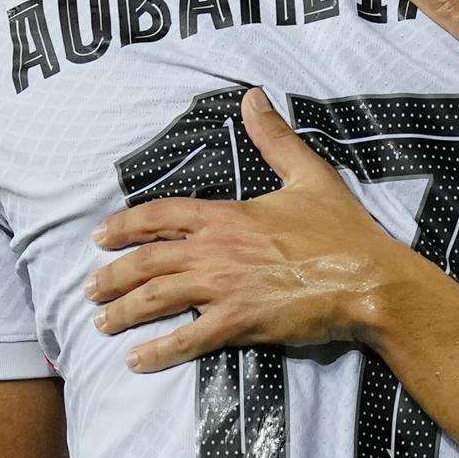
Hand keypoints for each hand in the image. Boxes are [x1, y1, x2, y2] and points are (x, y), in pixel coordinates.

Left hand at [86, 88, 423, 371]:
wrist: (368, 279)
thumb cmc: (341, 229)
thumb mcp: (308, 174)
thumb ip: (274, 138)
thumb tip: (253, 97)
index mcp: (227, 214)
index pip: (162, 215)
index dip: (126, 226)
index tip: (101, 237)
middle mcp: (217, 250)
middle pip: (148, 261)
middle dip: (113, 275)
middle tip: (91, 288)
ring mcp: (225, 288)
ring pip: (158, 298)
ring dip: (124, 312)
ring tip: (101, 323)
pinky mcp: (240, 323)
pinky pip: (189, 339)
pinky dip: (159, 350)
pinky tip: (137, 360)